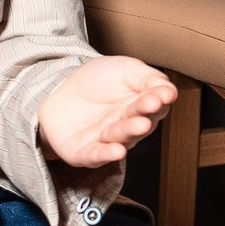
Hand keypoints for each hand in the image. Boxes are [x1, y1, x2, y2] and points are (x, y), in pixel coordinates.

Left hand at [37, 55, 177, 167]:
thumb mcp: (125, 69)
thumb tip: (169, 89)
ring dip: (130, 132)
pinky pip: (95, 155)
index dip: (159, 99)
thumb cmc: (96, 81)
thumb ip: (148, 78)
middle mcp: (126, 127)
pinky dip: (106, 155)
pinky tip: (116, 151)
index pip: (154, 106)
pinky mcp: (84, 153)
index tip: (164, 93)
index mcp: (139, 107)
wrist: (55, 89)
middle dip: (145, 115)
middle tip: (151, 105)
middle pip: (139, 123)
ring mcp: (106, 141)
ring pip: (120, 138)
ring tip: (139, 124)